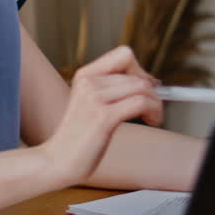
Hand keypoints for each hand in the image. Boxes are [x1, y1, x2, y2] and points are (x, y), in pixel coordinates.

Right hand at [38, 46, 162, 186]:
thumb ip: (113, 89)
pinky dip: (154, 112)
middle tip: (152, 110)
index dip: (140, 70)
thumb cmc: (80, 136)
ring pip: (142, 88)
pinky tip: (151, 121)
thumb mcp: (91, 103)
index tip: (144, 88)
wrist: (59, 160)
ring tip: (152, 118)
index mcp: (85, 75)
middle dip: (152, 92)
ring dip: (156, 104)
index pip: (124, 55)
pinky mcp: (103, 117)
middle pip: (137, 74)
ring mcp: (94, 98)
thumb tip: (150, 82)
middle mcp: (88, 83)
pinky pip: (141, 103)